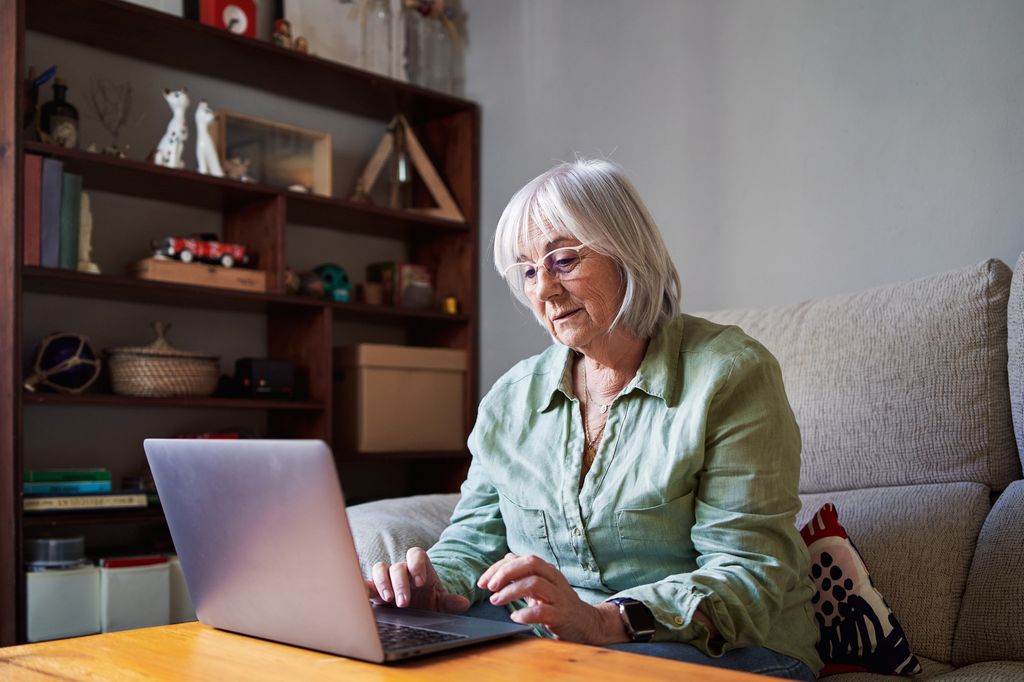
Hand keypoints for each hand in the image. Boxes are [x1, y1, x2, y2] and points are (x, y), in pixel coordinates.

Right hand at [366, 547, 469, 613]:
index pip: (416, 554)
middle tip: (404, 602)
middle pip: (398, 566)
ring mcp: (387, 578)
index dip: (417, 565)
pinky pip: (366, 583)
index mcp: (419, 567)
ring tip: (388, 599)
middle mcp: (402, 569)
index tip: (420, 582)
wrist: (416, 610)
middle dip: (400, 584)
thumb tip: (463, 603)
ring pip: (380, 569)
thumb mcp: (440, 602)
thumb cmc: (428, 602)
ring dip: (383, 583)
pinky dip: (363, 586)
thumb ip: (450, 602)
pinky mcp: (375, 589)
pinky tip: (361, 594)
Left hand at [477, 553, 627, 644]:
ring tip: (496, 601)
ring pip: (535, 584)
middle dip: (506, 573)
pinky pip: (542, 611)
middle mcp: (554, 579)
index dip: (499, 568)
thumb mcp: (542, 585)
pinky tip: (515, 617)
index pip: (521, 559)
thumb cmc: (558, 603)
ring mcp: (559, 596)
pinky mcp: (561, 615)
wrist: (586, 623)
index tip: (482, 581)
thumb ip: (524, 572)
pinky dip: (525, 613)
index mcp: (547, 570)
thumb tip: (507, 558)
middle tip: (489, 587)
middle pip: (530, 564)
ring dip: (511, 592)